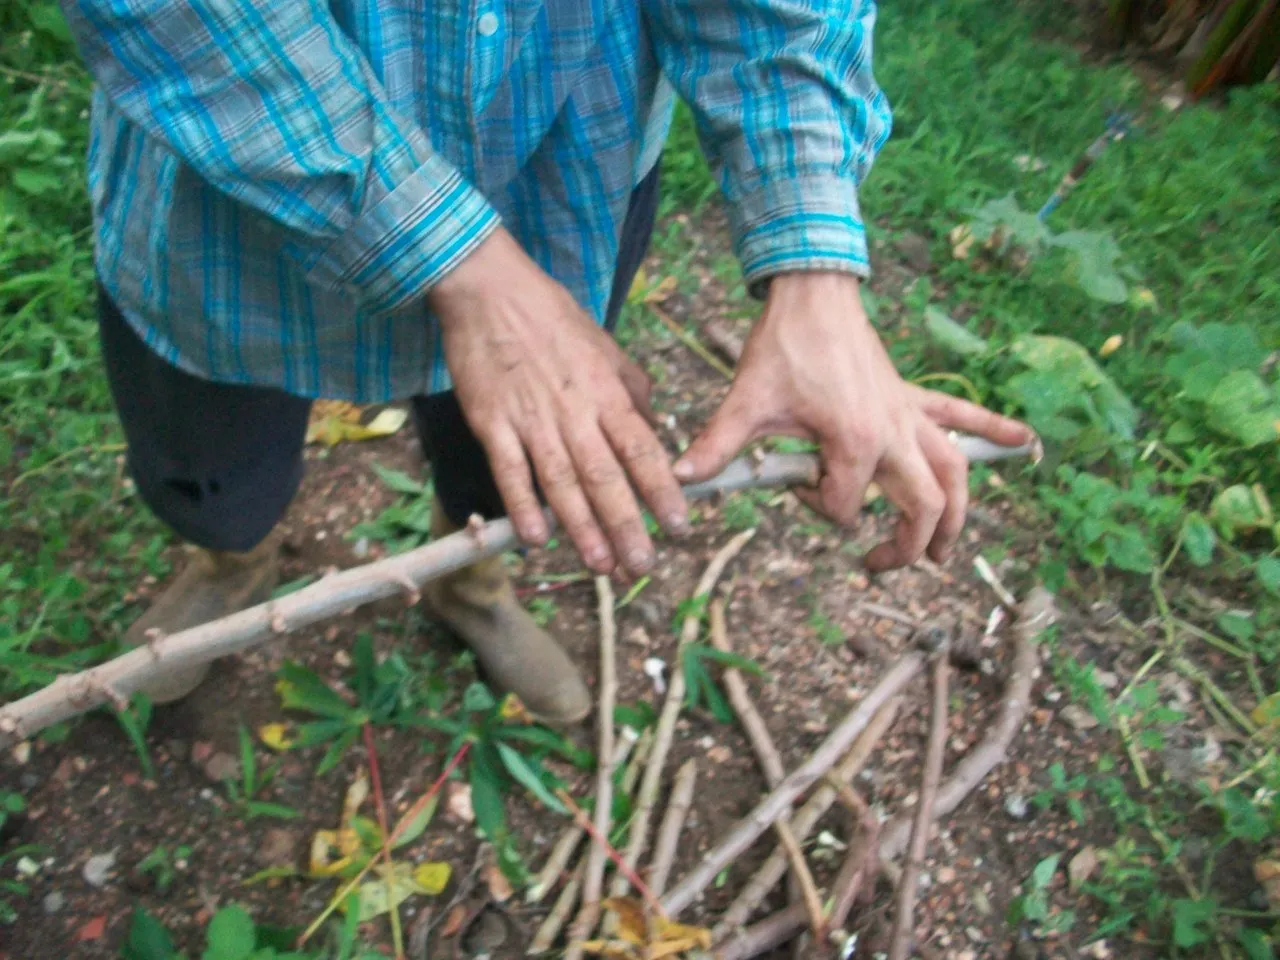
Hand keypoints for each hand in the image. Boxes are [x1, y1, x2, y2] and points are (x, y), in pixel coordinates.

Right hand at [429, 228, 687, 574]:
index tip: (679, 525)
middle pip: (605, 477)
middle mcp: (574, 412)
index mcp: (607, 393)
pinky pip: (510, 472)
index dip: (661, 490)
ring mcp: (531, 420)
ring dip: (582, 529)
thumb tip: (656, 431)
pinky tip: (536, 539)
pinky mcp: (491, 423)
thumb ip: (634, 391)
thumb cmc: (552, 318)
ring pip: (562, 483)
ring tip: (601, 566)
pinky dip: (522, 506)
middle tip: (642, 566)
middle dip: (626, 525)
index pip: (642, 449)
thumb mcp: (606, 347)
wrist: (490, 291)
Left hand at [673, 272, 1034, 570]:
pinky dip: (994, 431)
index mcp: (855, 443)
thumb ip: (717, 448)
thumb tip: (680, 481)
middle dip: (909, 547)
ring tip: (944, 551)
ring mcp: (909, 417)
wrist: (813, 294)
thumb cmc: (784, 347)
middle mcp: (894, 435)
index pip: (842, 507)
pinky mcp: (912, 398)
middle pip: (924, 509)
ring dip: (956, 515)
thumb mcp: (746, 402)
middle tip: (878, 564)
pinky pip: (961, 419)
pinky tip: (1024, 443)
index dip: (814, 508)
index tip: (791, 486)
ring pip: (955, 475)